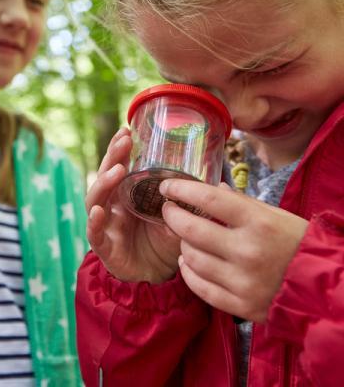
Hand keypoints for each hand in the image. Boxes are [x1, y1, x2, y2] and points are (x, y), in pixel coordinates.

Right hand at [86, 128, 180, 282]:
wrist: (159, 277)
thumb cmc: (166, 242)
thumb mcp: (179, 217)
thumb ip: (188, 202)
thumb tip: (214, 182)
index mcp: (127, 195)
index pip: (119, 167)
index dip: (120, 149)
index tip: (126, 130)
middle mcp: (113, 206)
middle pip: (106, 177)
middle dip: (112, 158)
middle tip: (123, 142)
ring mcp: (107, 225)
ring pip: (96, 200)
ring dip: (103, 183)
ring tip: (116, 171)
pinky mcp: (105, 247)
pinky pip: (94, 233)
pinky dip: (94, 223)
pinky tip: (99, 212)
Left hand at [160, 179, 308, 322]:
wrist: (326, 289)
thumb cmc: (298, 244)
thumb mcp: (275, 215)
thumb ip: (241, 202)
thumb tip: (213, 187)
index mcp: (259, 222)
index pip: (208, 199)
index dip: (181, 189)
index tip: (167, 187)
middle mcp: (249, 251)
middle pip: (192, 230)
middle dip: (172, 216)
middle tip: (168, 210)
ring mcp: (244, 281)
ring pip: (192, 259)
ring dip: (182, 245)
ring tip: (185, 238)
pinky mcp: (242, 306)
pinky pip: (200, 288)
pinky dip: (188, 272)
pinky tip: (188, 262)